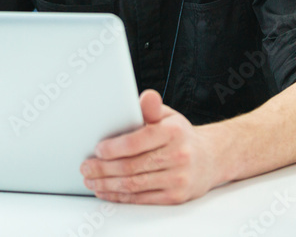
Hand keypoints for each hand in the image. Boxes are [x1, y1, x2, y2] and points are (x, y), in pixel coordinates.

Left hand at [80, 89, 221, 204]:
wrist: (210, 158)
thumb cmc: (180, 135)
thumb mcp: (168, 115)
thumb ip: (151, 108)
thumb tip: (146, 96)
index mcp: (173, 132)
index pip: (137, 141)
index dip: (113, 148)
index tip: (97, 149)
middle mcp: (178, 155)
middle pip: (132, 166)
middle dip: (103, 168)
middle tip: (86, 167)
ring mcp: (178, 178)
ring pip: (134, 184)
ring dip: (107, 184)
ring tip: (91, 180)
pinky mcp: (175, 196)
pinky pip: (142, 198)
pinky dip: (120, 196)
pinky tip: (107, 191)